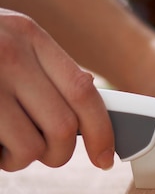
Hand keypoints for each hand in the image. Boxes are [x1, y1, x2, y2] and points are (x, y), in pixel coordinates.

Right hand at [0, 9, 113, 171]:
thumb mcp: (7, 41)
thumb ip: (44, 69)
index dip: (102, 131)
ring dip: (21, 158)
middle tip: (39, 151)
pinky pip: (0, 153)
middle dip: (58, 153)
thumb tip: (90, 103)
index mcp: (28, 35)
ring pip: (33, 147)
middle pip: (64, 128)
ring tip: (3, 143)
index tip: (105, 157)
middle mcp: (9, 53)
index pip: (84, 91)